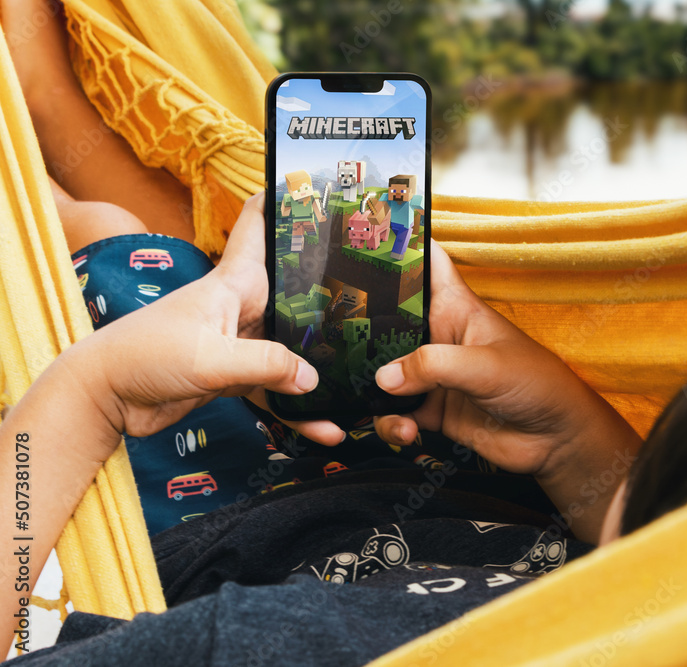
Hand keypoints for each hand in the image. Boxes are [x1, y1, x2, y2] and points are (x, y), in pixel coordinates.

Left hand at [58, 194, 343, 462]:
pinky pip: (278, 390)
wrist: (105, 398)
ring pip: (292, 349)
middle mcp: (241, 308)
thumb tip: (314, 378)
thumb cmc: (144, 355)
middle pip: (294, 293)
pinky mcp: (236, 377)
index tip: (314, 186)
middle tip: (375, 291)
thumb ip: (265, 365)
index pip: (258, 228)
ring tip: (361, 378)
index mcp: (232, 284)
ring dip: (321, 366)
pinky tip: (325, 428)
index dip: (282, 203)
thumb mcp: (209, 357)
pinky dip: (300, 410)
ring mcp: (240, 344)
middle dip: (330, 292)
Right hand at [374, 241, 639, 479]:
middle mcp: (439, 337)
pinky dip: (392, 423)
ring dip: (375, 390)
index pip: (428, 266)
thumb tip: (384, 377)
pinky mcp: (432, 410)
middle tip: (337, 343)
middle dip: (362, 332)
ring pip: (385, 373)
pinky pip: (395, 413)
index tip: (363, 242)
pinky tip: (405, 430)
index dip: (400, 250)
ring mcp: (433, 375)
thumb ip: (433, 366)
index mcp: (456, 308)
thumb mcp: (485, 366)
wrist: (555, 440)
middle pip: (389, 322)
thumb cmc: (537, 384)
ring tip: (385, 404)